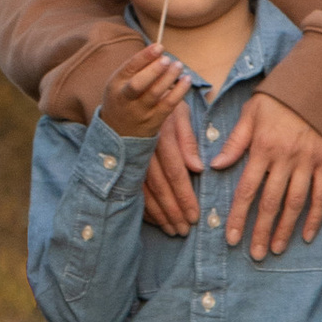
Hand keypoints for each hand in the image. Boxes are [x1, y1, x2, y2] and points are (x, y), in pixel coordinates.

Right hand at [95, 42, 189, 144]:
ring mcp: (140, 111)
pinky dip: (179, 92)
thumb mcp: (120, 83)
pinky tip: (186, 80)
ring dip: (169, 78)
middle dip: (154, 70)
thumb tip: (159, 49)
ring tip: (179, 65)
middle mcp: (126, 99)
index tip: (159, 46)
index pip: (129, 68)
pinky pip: (168, 105)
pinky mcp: (154, 121)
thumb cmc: (123, 99)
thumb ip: (136, 68)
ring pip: (155, 94)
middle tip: (168, 59)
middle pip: (139, 84)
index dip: (144, 56)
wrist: (119, 133)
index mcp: (116, 85)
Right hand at [140, 99, 201, 235]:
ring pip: (144, 192)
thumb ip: (188, 140)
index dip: (185, 197)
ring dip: (159, 214)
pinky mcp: (124, 161)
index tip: (194, 216)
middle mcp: (144, 150)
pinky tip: (154, 220)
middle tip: (184, 231)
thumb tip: (197, 168)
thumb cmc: (164, 101)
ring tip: (171, 230)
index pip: (175, 173)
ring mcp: (131, 157)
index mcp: (161, 138)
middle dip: (173, 212)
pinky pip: (133, 189)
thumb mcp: (180, 113)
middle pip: (159, 188)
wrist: (135, 90)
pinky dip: (143, 207)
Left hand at [212, 92, 321, 259]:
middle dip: (260, 231)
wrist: (317, 84)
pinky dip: (316, 217)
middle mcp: (285, 158)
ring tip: (275, 249)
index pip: (246, 189)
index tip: (231, 238)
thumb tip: (215, 166)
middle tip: (254, 255)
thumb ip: (235, 142)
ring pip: (295, 203)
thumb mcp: (251, 113)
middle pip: (270, 202)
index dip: (238, 216)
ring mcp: (308, 162)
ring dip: (285, 229)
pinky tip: (308, 235)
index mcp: (262, 148)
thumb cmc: (278, 100)